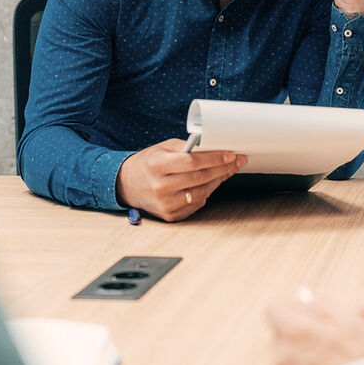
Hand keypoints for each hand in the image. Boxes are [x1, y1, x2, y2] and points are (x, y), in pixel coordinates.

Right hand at [116, 139, 246, 220]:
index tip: (230, 154)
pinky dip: (206, 193)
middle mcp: (160, 186)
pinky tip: (210, 183)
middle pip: (200, 178)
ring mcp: (165, 204)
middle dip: (222, 168)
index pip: (192, 162)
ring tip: (226, 171)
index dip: (215, 158)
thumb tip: (212, 149)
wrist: (127, 184)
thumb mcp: (163, 148)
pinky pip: (196, 205)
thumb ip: (186, 148)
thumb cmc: (148, 163)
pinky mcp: (169, 215)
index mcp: (157, 166)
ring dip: (217, 181)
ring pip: (201, 193)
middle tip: (236, 161)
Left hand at [267, 294, 363, 364]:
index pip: (274, 307)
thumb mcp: (350, 322)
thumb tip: (306, 299)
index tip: (306, 315)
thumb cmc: (362, 364)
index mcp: (294, 331)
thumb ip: (322, 304)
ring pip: (287, 357)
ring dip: (302, 357)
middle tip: (325, 344)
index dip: (292, 309)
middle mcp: (282, 355)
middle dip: (298, 335)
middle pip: (281, 334)